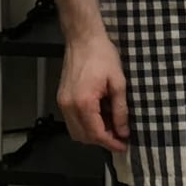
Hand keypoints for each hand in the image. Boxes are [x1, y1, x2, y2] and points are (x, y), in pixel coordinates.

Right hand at [56, 28, 128, 151]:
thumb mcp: (118, 83)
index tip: (124, 145)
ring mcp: (62, 103)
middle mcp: (69, 106)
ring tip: (111, 126)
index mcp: (84, 103)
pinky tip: (99, 116)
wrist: (83, 39)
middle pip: (83, 137)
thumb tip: (122, 130)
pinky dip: (85, 124)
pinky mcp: (61, 98)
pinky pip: (71, 121)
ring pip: (75, 131)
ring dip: (92, 134)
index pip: (96, 134)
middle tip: (119, 136)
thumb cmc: (102, 56)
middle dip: (102, 140)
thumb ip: (120, 110)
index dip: (111, 143)